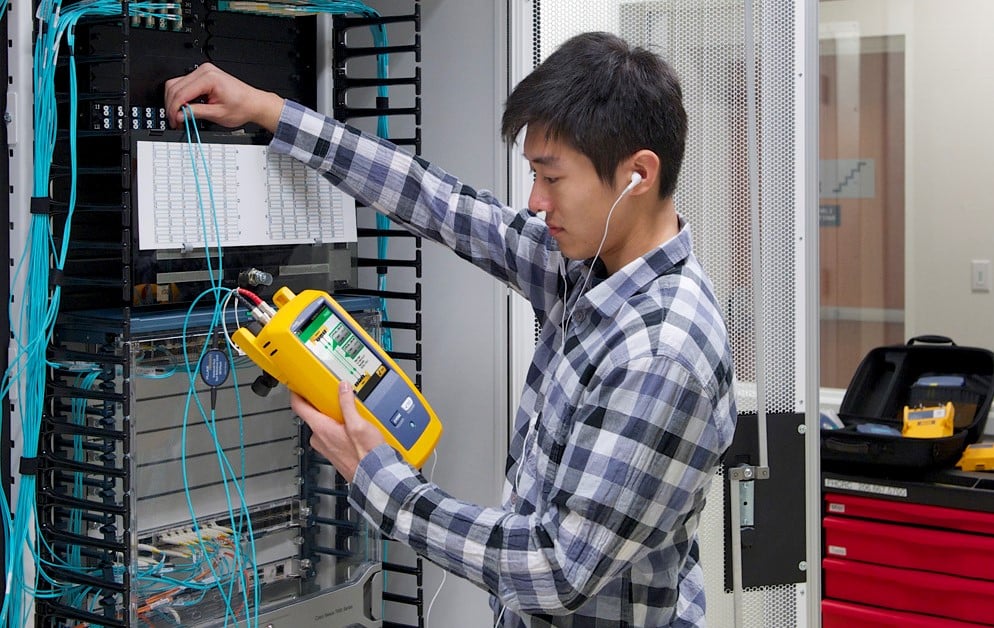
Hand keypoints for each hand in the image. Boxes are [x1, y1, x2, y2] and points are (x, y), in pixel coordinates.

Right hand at [163, 62, 284, 131]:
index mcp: (208, 78)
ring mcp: (202, 71)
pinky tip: (184, 108)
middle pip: (174, 86)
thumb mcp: (218, 114)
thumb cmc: (242, 106)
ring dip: (174, 101)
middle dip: (172, 105)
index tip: (174, 120)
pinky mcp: (202, 75)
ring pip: (176, 84)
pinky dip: (181, 96)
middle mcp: (204, 71)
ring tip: (179, 116)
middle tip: (175, 120)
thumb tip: (180, 115)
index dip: (174, 109)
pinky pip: (183, 84)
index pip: (181, 93)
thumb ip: (196, 113)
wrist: (253, 102)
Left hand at [292, 381, 386, 481]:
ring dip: (335, 417)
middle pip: (314, 414)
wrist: (374, 474)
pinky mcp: (333, 451)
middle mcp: (319, 438)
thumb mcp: (358, 424)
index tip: (298, 385)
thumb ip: (348, 404)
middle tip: (338, 397)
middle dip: (324, 405)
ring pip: (324, 424)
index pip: (299, 407)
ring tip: (352, 415)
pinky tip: (354, 429)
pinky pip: (331, 434)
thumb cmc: (365, 454)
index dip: (297, 393)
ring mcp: (325, 446)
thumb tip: (343, 388)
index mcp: (321, 429)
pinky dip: (339, 428)